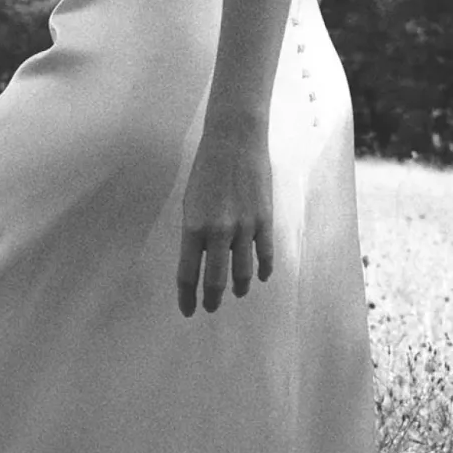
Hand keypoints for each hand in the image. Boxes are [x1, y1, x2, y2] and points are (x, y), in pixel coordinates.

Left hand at [177, 124, 273, 315]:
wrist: (235, 142)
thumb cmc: (206, 168)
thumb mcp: (190, 202)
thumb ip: (195, 231)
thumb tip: (202, 257)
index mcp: (193, 227)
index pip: (188, 273)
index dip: (187, 296)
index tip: (188, 310)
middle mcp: (218, 233)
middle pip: (216, 279)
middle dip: (212, 298)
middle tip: (211, 307)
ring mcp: (244, 228)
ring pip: (243, 271)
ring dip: (239, 287)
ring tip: (237, 293)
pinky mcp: (264, 220)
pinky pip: (265, 254)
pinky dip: (264, 269)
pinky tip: (262, 277)